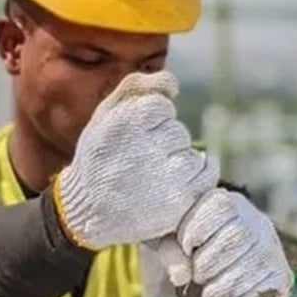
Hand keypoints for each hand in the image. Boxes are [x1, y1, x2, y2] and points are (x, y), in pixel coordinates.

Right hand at [53, 71, 217, 249]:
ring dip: (177, 160)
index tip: (132, 138)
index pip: (161, 106)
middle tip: (138, 161)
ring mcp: (168, 176)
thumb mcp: (106, 115)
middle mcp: (149, 147)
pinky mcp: (181, 198)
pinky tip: (175, 180)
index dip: (149, 121)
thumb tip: (173, 85)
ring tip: (151, 175)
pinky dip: (197, 173)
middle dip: (162, 143)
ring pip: (191, 152)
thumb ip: (136, 87)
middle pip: (177, 131)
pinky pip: (207, 171)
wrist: (89, 211)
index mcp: (129, 122)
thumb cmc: (99, 157)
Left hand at [150, 189, 292, 296]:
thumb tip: (180, 274)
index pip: (219, 207)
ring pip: (253, 264)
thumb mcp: (173, 241)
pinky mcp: (282, 276)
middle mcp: (257, 222)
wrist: (222, 267)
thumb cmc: (191, 249)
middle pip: (236, 236)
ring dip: (223, 288)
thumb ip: (170, 251)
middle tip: (198, 276)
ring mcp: (272, 249)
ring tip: (209, 296)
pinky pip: (268, 289)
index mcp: (229, 203)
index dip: (195, 231)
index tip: (186, 248)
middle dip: (209, 264)